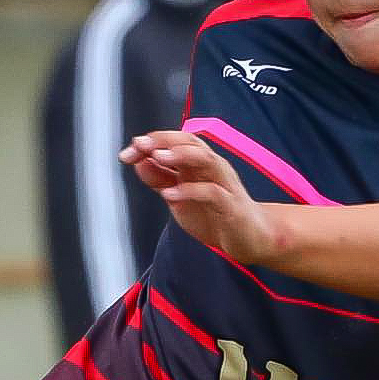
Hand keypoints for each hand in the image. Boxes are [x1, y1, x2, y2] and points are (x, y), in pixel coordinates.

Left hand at [121, 129, 286, 266]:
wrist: (250, 238)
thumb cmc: (216, 215)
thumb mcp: (180, 197)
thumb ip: (161, 179)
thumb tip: (139, 162)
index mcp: (199, 164)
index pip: (175, 142)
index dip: (151, 143)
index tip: (127, 151)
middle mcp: (212, 168)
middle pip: (190, 142)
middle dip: (163, 141)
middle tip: (140, 145)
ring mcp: (224, 184)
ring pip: (205, 159)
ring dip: (181, 155)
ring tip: (158, 157)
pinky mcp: (231, 205)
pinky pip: (212, 192)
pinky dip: (190, 191)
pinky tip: (170, 195)